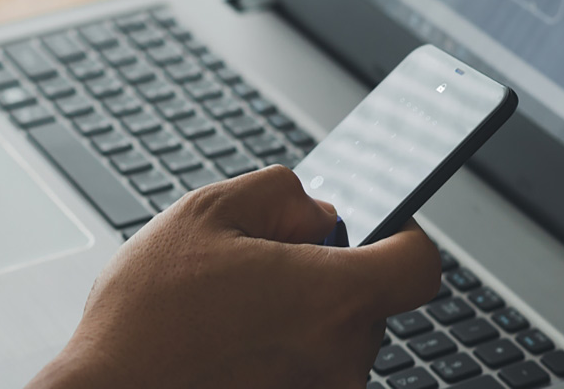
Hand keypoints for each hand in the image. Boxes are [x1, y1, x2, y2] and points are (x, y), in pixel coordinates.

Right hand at [31, 165, 440, 388]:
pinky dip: (284, 350)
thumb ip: (280, 194)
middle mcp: (339, 359)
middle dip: (327, 271)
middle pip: (370, 299)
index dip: (399, 236)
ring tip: (233, 310)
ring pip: (337, 336)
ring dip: (302, 314)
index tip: (372, 227)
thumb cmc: (146, 319)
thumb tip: (319, 211)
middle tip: (263, 264)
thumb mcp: (205, 213)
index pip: (418, 265)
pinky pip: (311, 369)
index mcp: (329, 299)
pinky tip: (232, 344)